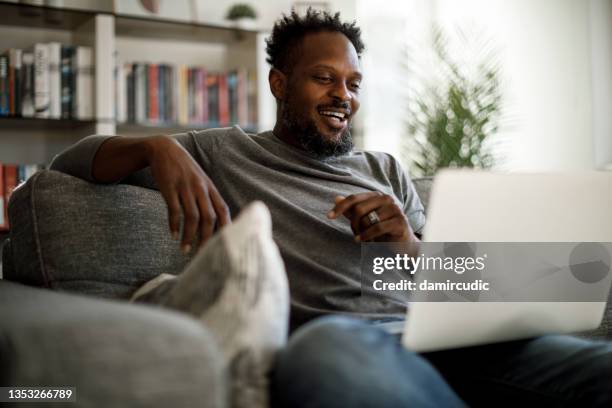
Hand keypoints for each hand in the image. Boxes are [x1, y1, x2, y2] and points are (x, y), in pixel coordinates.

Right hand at [144, 135, 230, 252]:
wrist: (163, 149)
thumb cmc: (184, 169)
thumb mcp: (200, 180)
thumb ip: (208, 197)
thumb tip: (216, 221)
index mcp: (210, 187)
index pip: (223, 210)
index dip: (226, 227)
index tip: (226, 244)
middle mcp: (200, 188)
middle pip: (209, 217)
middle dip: (206, 238)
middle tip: (203, 255)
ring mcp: (185, 188)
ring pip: (191, 216)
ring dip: (189, 236)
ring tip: (185, 249)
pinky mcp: (169, 188)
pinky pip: (174, 210)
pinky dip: (174, 224)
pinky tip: (173, 235)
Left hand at [327, 192, 416, 242]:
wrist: (403, 245)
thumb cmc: (382, 232)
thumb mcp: (365, 221)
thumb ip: (352, 210)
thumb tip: (336, 198)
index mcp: (377, 196)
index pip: (354, 198)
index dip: (340, 207)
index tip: (329, 216)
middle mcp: (387, 199)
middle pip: (359, 209)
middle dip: (353, 224)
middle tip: (355, 234)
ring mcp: (395, 209)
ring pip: (367, 220)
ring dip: (361, 232)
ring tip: (364, 238)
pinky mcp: (400, 222)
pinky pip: (376, 228)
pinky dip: (367, 236)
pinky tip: (363, 241)